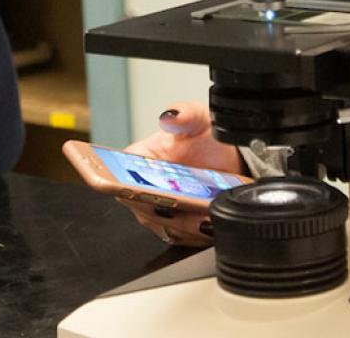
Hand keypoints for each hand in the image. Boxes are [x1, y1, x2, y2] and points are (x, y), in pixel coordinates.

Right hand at [119, 101, 241, 247]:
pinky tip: (211, 225)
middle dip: (160, 209)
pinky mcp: (183, 226)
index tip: (135, 188)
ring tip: (202, 218)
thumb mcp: (198, 118)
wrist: (230, 158)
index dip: (123, 183)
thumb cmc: (205, 136)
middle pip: (143, 206)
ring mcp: (164, 210)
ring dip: (183, 224)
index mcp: (141, 158)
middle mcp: (147, 188)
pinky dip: (197, 234)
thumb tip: (171, 116)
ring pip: (165, 225)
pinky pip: (184, 236)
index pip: (119, 174)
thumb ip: (185, 113)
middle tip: (175, 207)